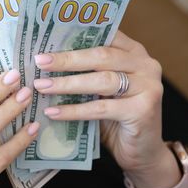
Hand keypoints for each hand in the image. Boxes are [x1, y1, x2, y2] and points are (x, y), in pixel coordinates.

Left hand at [33, 31, 178, 187]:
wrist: (143, 153)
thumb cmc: (117, 118)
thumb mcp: (102, 89)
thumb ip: (87, 72)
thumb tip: (46, 60)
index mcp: (134, 52)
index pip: (104, 35)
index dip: (75, 36)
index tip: (47, 39)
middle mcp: (146, 64)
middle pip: (101, 56)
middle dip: (66, 59)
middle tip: (39, 61)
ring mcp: (148, 86)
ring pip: (101, 80)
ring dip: (67, 84)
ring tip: (41, 86)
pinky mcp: (143, 110)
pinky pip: (101, 108)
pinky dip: (74, 110)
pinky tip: (53, 112)